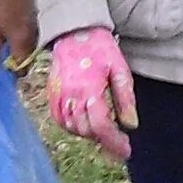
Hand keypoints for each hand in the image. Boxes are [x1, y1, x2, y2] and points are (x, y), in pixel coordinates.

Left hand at [0, 0, 37, 65]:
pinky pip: (31, 32)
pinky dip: (21, 33)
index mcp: (22, 40)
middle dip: (14, 58)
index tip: (0, 64)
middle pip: (27, 57)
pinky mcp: (37, 14)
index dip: (10, 70)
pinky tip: (9, 22)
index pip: (22, 68)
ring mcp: (38, 24)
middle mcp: (35, 35)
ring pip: (29, 45)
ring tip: (2, 32)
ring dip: (17, 44)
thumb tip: (1, 62)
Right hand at [47, 26, 137, 161]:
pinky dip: (71, 126)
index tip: (126, 151)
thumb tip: (131, 125)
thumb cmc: (100, 48)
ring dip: (89, 133)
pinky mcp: (51, 93)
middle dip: (104, 139)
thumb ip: (125, 99)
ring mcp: (58, 95)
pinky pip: (59, 119)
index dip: (114, 142)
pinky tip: (84, 124)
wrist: (75, 31)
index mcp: (90, 89)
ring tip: (104, 130)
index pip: (101, 125)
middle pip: (87, 129)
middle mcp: (70, 95)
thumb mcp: (120, 69)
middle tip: (119, 140)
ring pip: (72, 127)